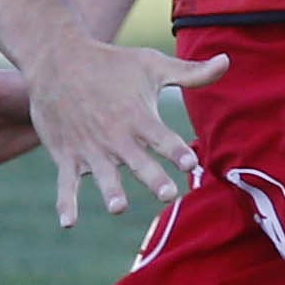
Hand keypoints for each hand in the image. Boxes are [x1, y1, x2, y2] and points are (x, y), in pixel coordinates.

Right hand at [22, 40, 228, 227]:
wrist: (57, 61)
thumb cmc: (111, 64)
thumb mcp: (151, 65)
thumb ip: (190, 72)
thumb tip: (226, 61)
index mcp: (137, 116)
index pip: (161, 137)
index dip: (176, 150)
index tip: (190, 164)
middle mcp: (115, 135)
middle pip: (138, 161)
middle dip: (153, 178)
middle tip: (168, 193)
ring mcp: (89, 147)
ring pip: (103, 174)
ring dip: (110, 190)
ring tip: (118, 207)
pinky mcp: (66, 155)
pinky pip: (65, 182)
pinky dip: (65, 202)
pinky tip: (68, 223)